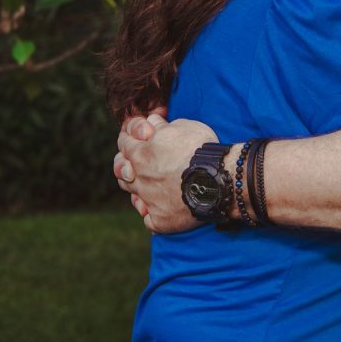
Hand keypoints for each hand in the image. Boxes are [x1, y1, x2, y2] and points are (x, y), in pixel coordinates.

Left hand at [114, 109, 216, 233]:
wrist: (218, 177)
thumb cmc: (201, 148)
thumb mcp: (182, 126)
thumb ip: (161, 126)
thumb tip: (151, 122)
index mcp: (140, 153)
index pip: (124, 142)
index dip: (130, 137)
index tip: (139, 136)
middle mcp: (139, 177)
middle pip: (122, 171)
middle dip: (127, 164)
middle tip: (139, 162)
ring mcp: (148, 200)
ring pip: (133, 195)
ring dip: (137, 188)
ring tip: (150, 186)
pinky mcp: (160, 219)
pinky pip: (149, 219)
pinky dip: (152, 214)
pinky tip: (160, 209)